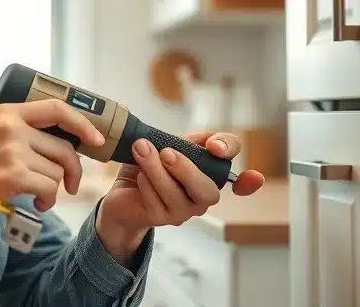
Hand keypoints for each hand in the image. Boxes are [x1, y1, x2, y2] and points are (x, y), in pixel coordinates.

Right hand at [0, 99, 106, 216]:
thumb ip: (18, 130)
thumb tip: (55, 140)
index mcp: (8, 112)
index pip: (57, 108)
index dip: (83, 123)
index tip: (96, 139)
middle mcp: (13, 127)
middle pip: (64, 147)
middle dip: (72, 170)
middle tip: (68, 184)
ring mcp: (13, 150)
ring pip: (57, 171)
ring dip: (53, 188)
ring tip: (38, 195)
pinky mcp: (13, 175)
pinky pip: (48, 187)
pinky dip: (47, 199)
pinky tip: (35, 203)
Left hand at [95, 131, 264, 260]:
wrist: (122, 192)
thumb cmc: (151, 167)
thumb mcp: (172, 145)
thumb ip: (191, 141)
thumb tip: (210, 140)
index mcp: (211, 176)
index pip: (237, 171)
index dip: (230, 159)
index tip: (215, 147)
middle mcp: (202, 197)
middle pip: (209, 193)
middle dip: (186, 171)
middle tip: (165, 152)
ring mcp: (183, 211)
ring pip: (176, 197)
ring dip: (156, 170)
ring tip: (141, 150)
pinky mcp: (161, 219)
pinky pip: (156, 203)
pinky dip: (146, 184)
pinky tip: (139, 176)